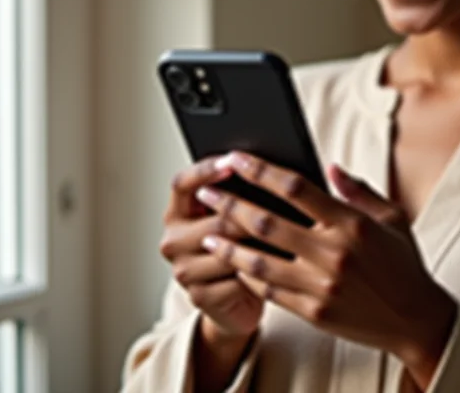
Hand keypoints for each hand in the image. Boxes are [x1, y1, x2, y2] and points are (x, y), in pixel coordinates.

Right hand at [160, 156, 263, 339]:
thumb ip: (240, 192)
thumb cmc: (241, 246)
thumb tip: (265, 165)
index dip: (206, 170)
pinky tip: (276, 267)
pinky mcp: (198, 296)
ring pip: (226, 250)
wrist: (237, 299)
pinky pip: (234, 278)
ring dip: (258, 245)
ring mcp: (183, 270)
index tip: (233, 161)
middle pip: (213, 218)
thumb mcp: (236, 215)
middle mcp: (173, 240)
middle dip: (249, 214)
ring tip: (286, 238)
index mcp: (177, 212)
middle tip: (279, 209)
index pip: (182, 183)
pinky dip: (258, 272)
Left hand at [195, 153, 456, 386]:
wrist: (417, 320)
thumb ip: (358, 190)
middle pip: (267, 222)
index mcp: (351, 223)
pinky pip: (270, 292)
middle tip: (208, 192)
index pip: (295, 188)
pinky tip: (235, 264)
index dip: (261, 171)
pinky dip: (248, 277)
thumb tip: (329, 167)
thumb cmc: (403, 263)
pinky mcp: (314, 313)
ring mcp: (321, 286)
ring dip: (229, 245)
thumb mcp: (391, 217)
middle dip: (231, 204)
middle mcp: (333, 254)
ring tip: (206, 233)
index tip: (238, 159)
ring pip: (260, 262)